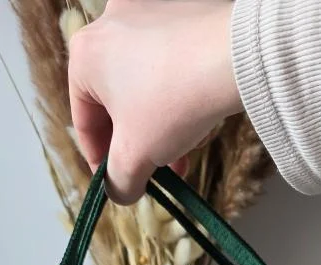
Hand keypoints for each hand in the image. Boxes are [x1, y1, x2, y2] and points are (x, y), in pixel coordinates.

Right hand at [68, 0, 242, 204]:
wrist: (236, 57)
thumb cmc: (174, 102)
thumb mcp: (136, 156)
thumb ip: (118, 181)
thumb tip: (119, 191)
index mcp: (85, 55)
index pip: (84, 121)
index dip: (100, 161)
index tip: (118, 182)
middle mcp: (110, 23)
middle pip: (116, 103)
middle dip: (137, 145)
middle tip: (153, 172)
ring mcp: (147, 12)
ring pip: (145, 86)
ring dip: (160, 127)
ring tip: (181, 155)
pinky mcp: (181, 12)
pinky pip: (170, 64)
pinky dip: (178, 97)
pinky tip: (197, 121)